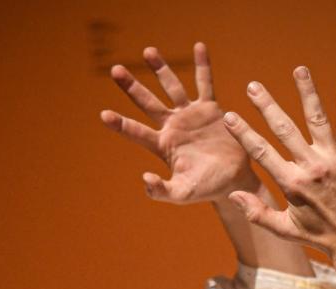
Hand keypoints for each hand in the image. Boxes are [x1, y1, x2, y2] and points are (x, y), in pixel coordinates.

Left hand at [101, 42, 259, 203]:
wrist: (232, 180)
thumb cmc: (206, 188)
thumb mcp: (182, 193)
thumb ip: (162, 191)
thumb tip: (144, 180)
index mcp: (163, 145)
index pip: (137, 132)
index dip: (120, 124)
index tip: (103, 114)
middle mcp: (172, 126)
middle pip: (147, 103)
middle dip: (131, 87)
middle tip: (115, 69)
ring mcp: (190, 115)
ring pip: (172, 87)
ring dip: (160, 69)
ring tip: (148, 51)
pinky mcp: (209, 109)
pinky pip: (205, 83)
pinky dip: (202, 66)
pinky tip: (199, 46)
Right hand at [220, 68, 335, 257]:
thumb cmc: (318, 236)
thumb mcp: (284, 229)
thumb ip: (257, 213)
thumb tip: (232, 194)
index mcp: (293, 185)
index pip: (261, 152)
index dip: (243, 133)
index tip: (229, 116)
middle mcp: (313, 168)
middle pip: (285, 129)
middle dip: (267, 106)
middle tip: (254, 86)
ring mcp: (335, 159)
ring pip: (317, 119)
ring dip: (307, 92)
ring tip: (299, 69)